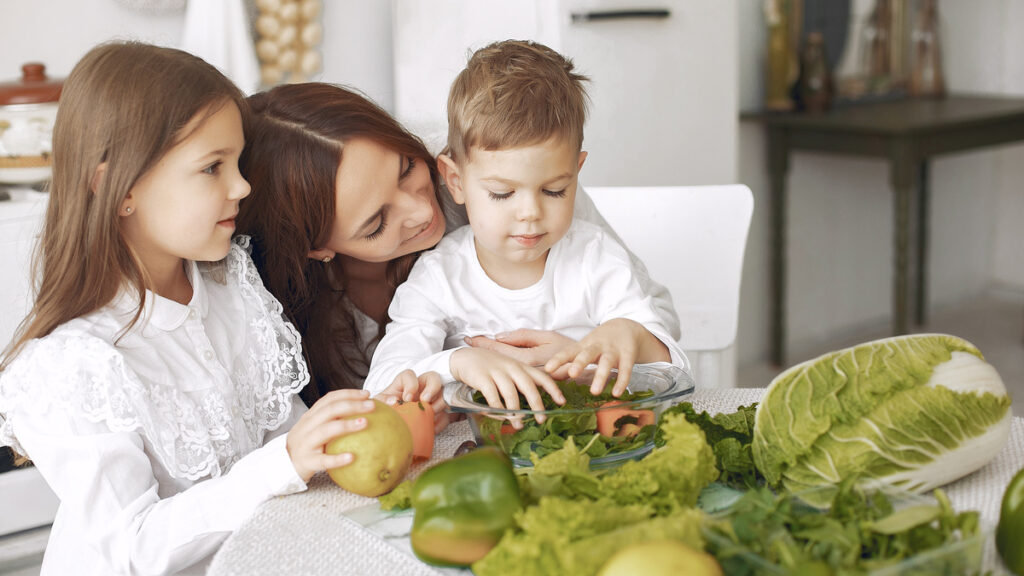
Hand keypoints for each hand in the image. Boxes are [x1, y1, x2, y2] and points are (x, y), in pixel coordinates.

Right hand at [285, 389, 375, 482]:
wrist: (284, 467)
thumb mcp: (317, 430)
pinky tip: (352, 457)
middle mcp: (307, 426)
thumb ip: (334, 421)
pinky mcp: (306, 462)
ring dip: (346, 425)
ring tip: (365, 423)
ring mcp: (305, 443)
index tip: (367, 394)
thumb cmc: (308, 447)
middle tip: (372, 406)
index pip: (329, 399)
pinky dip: (337, 458)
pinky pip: (323, 460)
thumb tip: (366, 413)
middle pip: (329, 410)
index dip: (348, 394)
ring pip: (325, 431)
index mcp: (311, 416)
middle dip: (352, 405)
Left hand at [376, 370, 451, 433]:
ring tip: (430, 415)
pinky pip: (446, 414)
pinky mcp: (439, 412)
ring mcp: (432, 399)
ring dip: (439, 403)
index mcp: (404, 384)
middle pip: (433, 377)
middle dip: (432, 388)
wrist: (394, 429)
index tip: (407, 398)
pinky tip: (433, 429)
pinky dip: (441, 422)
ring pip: (444, 393)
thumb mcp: (381, 404)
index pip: (409, 375)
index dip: (411, 384)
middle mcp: (420, 388)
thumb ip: (383, 400)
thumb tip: (393, 400)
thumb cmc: (387, 410)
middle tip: (425, 401)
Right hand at [450, 347, 565, 425]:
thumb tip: (536, 403)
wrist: (466, 358)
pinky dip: (497, 408)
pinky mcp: (482, 377)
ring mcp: (497, 372)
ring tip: (518, 424)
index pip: (541, 376)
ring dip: (515, 412)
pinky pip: (493, 396)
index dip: (553, 389)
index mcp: (521, 366)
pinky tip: (500, 416)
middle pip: (529, 386)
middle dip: (537, 404)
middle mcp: (512, 368)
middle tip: (541, 419)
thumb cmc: (490, 367)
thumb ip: (522, 381)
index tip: (561, 402)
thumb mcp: (510, 369)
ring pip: (511, 393)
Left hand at [464, 329, 575, 366]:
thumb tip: (501, 337)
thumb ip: (523, 337)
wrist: (583, 364)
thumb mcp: (547, 337)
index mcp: (526, 358)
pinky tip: (494, 362)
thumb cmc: (567, 348)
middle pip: (498, 358)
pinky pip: (512, 372)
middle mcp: (523, 369)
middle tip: (467, 341)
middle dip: (482, 348)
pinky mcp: (530, 380)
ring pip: (503, 366)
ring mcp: (526, 376)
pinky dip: (501, 365)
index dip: (484, 342)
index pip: (499, 348)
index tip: (470, 337)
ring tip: (475, 350)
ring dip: (490, 356)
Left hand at [543, 318, 669, 396]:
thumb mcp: (585, 346)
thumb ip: (571, 359)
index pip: (569, 351)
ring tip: (595, 392)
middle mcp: (598, 347)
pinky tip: (616, 393)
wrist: (626, 327)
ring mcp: (613, 351)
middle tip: (572, 374)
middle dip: (580, 363)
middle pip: (588, 353)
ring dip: (600, 376)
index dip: (558, 359)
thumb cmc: (600, 342)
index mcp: (584, 345)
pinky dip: (621, 382)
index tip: (548, 369)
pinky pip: (625, 370)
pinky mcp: (628, 355)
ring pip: (607, 363)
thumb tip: (551, 375)